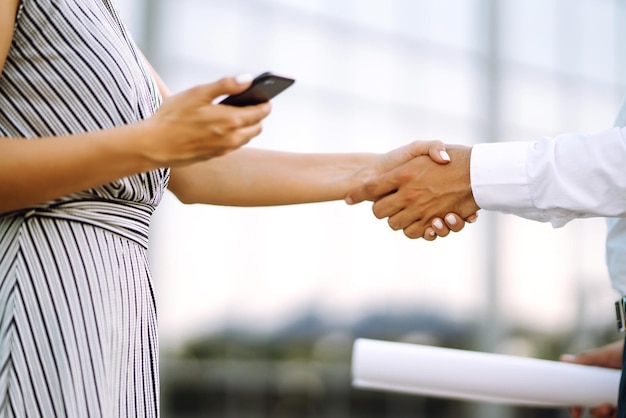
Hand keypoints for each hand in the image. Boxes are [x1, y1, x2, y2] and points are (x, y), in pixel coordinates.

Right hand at [140, 75, 271, 166]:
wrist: (155, 145)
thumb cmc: (173, 116)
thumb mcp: (198, 93)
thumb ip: (225, 85)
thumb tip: (248, 79)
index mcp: (231, 120)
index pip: (260, 113)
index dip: (265, 103)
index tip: (266, 97)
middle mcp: (232, 138)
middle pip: (257, 127)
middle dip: (258, 115)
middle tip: (252, 104)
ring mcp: (224, 150)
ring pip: (246, 138)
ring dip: (247, 127)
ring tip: (238, 114)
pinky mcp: (215, 156)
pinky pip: (233, 146)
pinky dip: (234, 136)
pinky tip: (222, 127)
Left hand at [346, 145, 479, 238]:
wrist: (481, 173)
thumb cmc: (456, 157)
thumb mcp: (429, 148)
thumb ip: (410, 155)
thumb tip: (398, 167)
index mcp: (404, 173)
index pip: (369, 188)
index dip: (356, 194)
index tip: (348, 199)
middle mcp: (408, 194)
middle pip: (378, 211)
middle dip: (379, 209)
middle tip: (386, 203)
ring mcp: (420, 210)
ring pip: (394, 224)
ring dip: (396, 220)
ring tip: (403, 212)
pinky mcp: (433, 221)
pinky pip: (413, 232)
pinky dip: (413, 229)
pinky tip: (419, 221)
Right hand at [560, 340, 622, 417]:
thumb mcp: (607, 354)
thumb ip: (587, 358)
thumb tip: (564, 360)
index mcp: (602, 377)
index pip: (586, 392)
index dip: (577, 402)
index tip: (574, 409)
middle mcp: (611, 389)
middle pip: (595, 406)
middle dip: (588, 411)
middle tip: (578, 413)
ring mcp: (621, 398)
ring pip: (606, 413)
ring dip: (600, 414)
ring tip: (605, 407)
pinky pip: (618, 414)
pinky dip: (613, 415)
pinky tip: (613, 410)